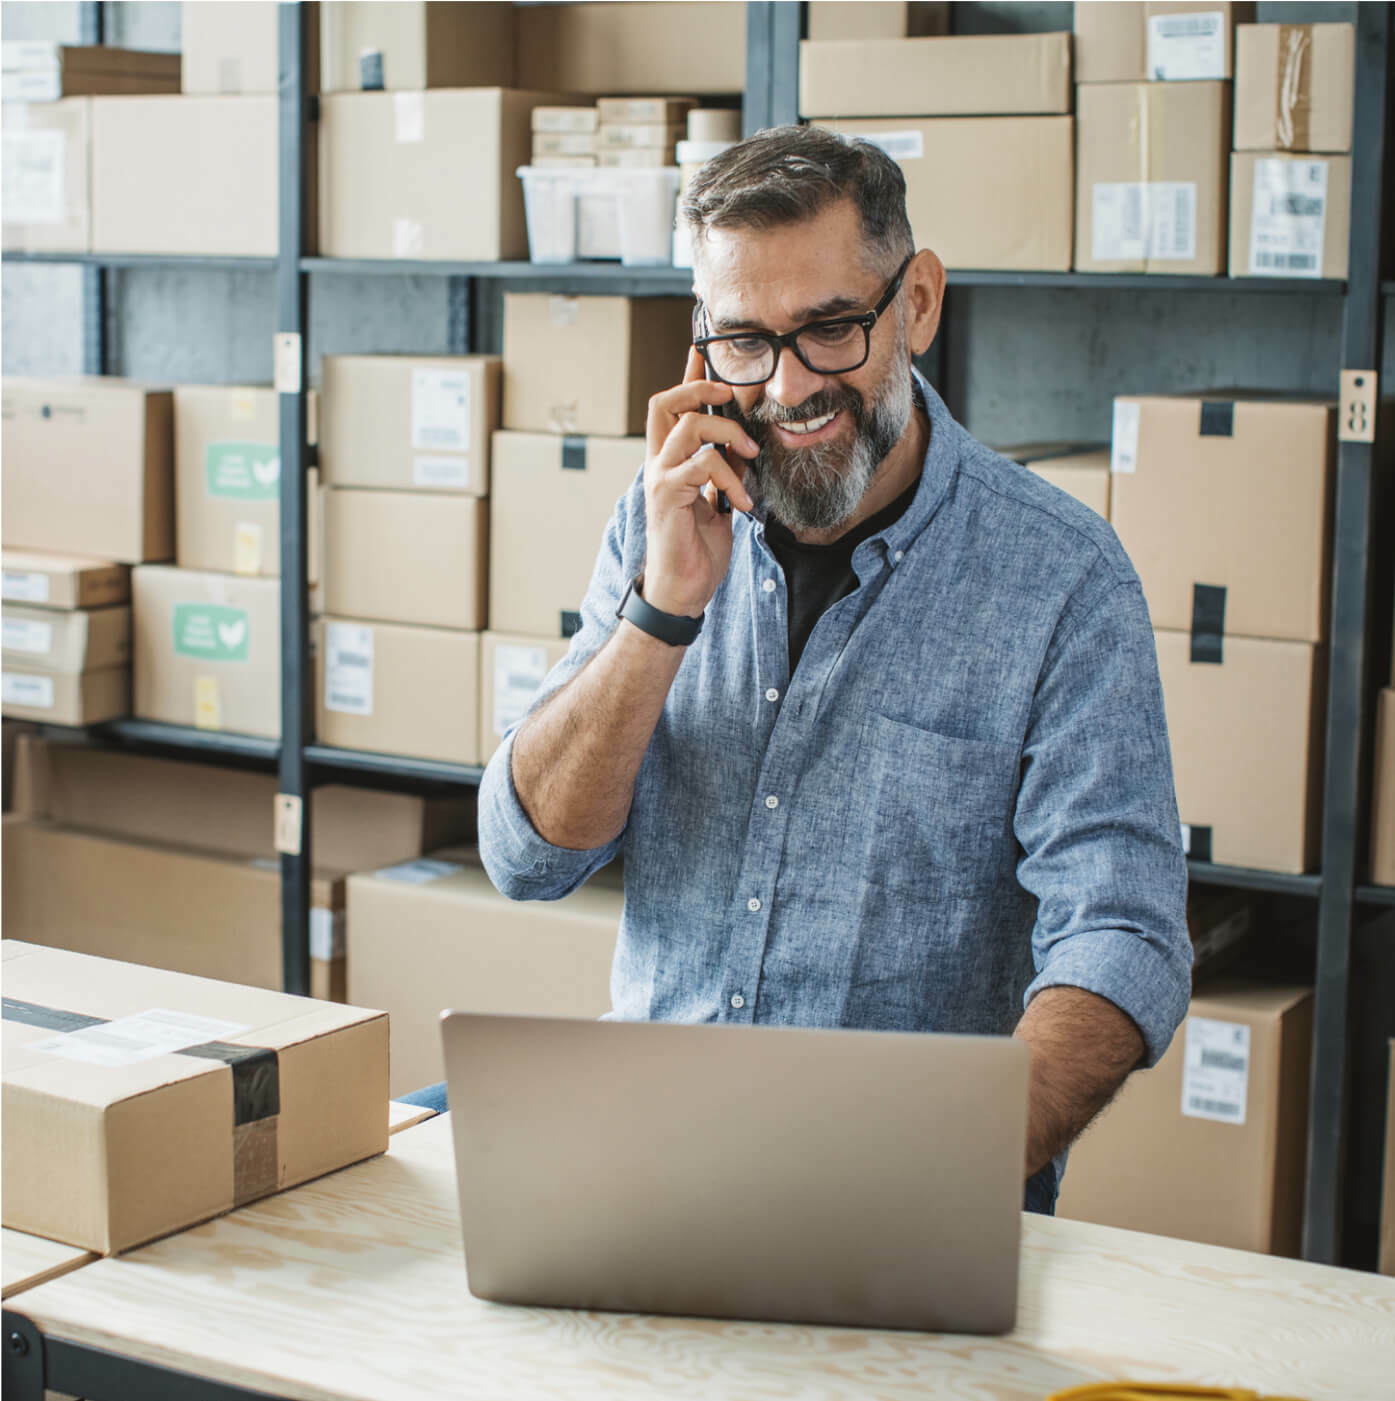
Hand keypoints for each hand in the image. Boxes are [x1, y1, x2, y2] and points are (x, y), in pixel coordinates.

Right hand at [640, 348, 759, 617]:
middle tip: (733, 395)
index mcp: (670, 462)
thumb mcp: (718, 504)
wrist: (682, 591)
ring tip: (750, 457)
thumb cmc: (698, 551)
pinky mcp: (666, 496)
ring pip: (688, 425)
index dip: (689, 375)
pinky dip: (729, 478)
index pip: (674, 407)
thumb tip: (744, 451)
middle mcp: (658, 464)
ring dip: (726, 433)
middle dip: (700, 386)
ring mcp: (659, 478)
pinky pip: (701, 465)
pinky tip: (742, 503)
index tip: (703, 348)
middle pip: (665, 401)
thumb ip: (724, 475)